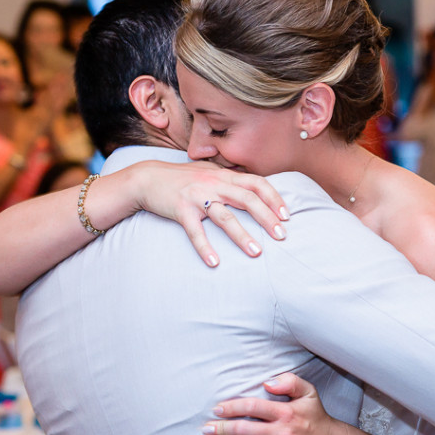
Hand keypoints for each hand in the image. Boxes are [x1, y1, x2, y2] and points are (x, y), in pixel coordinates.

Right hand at [130, 161, 289, 267]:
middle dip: (267, 218)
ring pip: (225, 217)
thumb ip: (229, 178)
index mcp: (223, 175)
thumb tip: (253, 186)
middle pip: (247, 199)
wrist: (147, 178)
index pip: (256, 183)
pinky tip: (214, 263)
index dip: (274, 198)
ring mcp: (197, 196)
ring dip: (242, 236)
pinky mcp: (181, 210)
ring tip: (256, 253)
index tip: (287, 215)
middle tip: (282, 236)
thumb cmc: (181, 177)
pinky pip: (195, 231)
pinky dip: (205, 248)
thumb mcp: (208, 171)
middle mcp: (213, 183)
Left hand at [202, 373, 344, 434]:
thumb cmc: (315, 417)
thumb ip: (289, 381)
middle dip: (223, 430)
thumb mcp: (308, 392)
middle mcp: (284, 433)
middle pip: (247, 430)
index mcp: (286, 412)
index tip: (217, 410)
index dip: (232, 407)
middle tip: (206, 430)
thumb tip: (266, 383)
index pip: (253, 407)